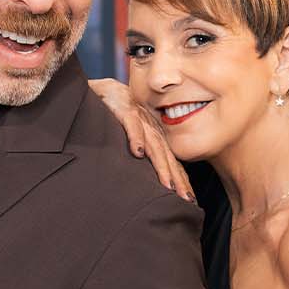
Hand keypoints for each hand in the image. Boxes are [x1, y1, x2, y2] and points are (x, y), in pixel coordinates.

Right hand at [89, 78, 193, 200]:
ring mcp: (138, 116)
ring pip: (154, 143)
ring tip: (167, 185)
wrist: (100, 88)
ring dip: (161, 165)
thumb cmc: (113, 114)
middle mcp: (150, 126)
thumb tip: (143, 178)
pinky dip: (135, 137)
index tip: (189, 200)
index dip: (181, 180)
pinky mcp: (122, 107)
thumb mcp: (128, 136)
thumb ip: (137, 154)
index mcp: (154, 134)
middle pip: (167, 156)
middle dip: (177, 179)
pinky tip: (138, 153)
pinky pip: (131, 123)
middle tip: (185, 200)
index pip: (171, 159)